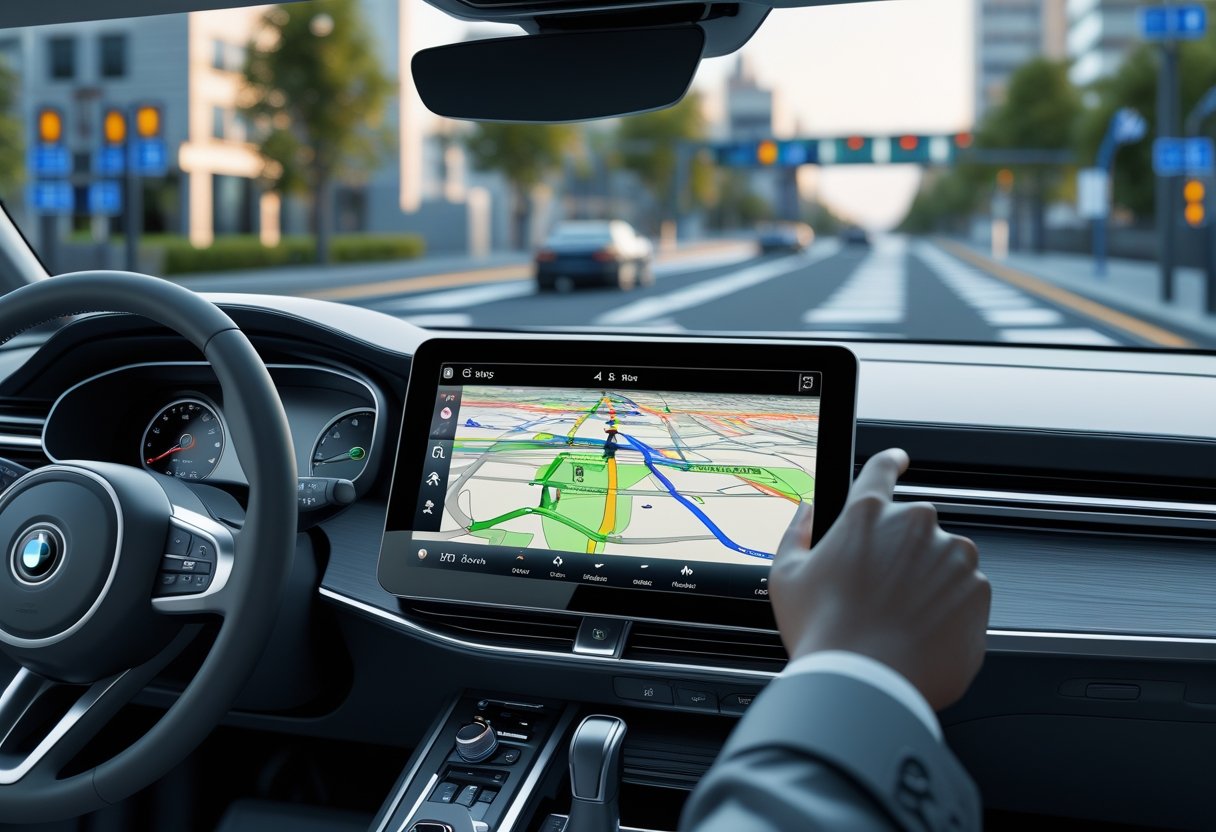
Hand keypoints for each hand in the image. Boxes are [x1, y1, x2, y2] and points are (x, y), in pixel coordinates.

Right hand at [770, 448, 990, 710]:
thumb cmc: (823, 632)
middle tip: (876, 594)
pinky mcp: (979, 591)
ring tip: (896, 621)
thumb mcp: (786, 577)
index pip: (881, 469)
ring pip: (941, 562)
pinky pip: (964, 594)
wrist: (867, 684)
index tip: (898, 462)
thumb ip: (797, 533)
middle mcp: (916, 526)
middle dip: (900, 555)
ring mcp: (953, 557)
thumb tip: (806, 512)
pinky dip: (947, 610)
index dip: (890, 463)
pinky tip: (918, 635)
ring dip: (926, 582)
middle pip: (912, 529)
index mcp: (868, 514)